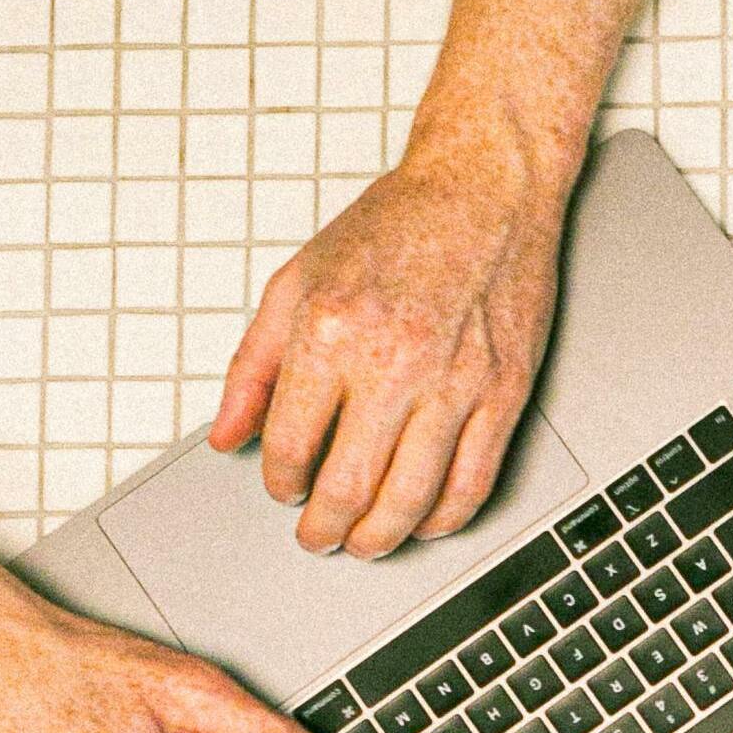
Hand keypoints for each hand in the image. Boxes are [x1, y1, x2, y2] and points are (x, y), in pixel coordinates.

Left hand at [209, 148, 566, 559]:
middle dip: (324, 528)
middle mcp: (394, 361)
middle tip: (318, 537)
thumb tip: (228, 435)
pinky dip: (445, 518)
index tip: (284, 489)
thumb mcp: (298, 280)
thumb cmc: (398, 226)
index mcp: (332, 331)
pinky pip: (473, 482)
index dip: (280, 482)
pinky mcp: (504, 392)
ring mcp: (455, 382)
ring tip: (364, 543)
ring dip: (380, 537)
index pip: (290, 444)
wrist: (485, 189)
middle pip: (348, 486)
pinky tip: (426, 523)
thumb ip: (255, 364)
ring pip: (411, 499)